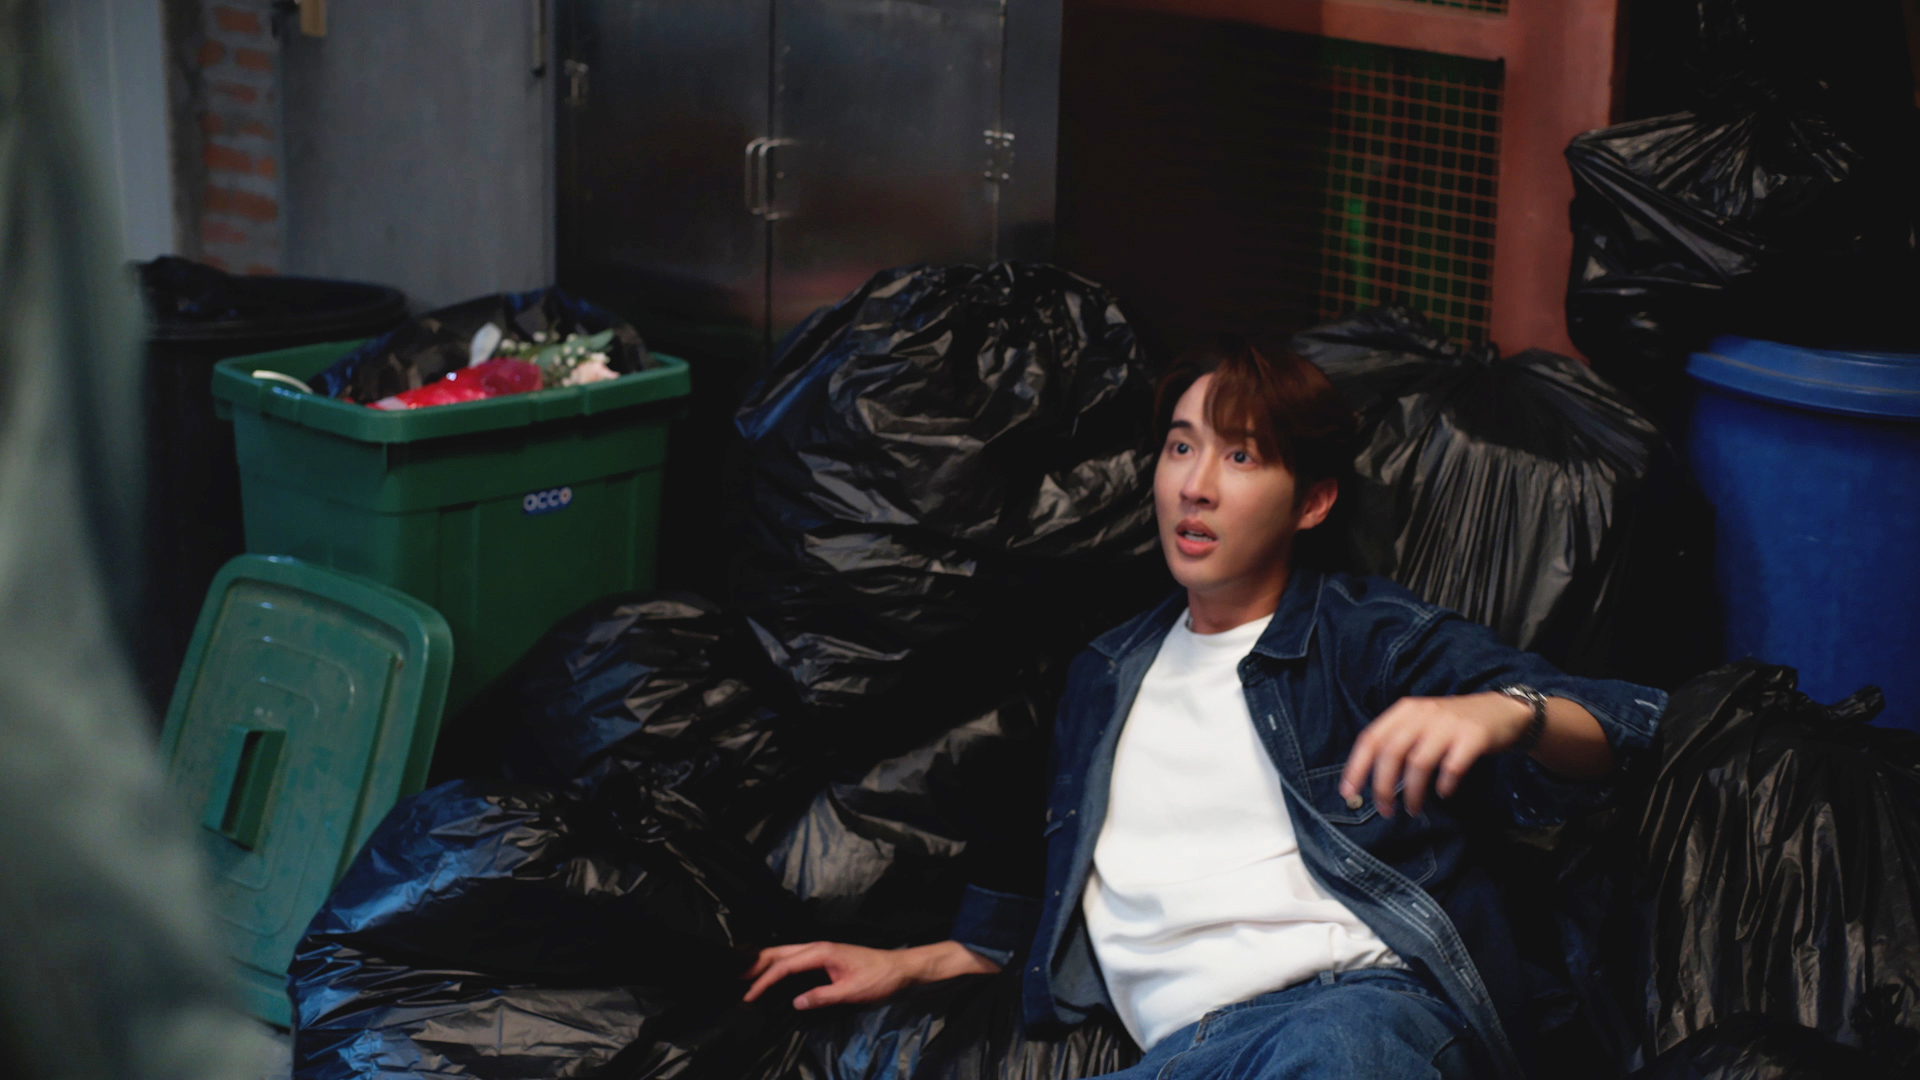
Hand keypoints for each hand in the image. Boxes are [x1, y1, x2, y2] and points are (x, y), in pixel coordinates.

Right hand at [740, 940, 998, 1009]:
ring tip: (744, 971)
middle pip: (780, 952)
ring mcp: (821, 950)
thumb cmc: (879, 979)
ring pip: (786, 952)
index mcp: (822, 952)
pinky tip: (772, 971)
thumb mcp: (852, 992)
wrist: (900, 969)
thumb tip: (795, 1002)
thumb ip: (822, 996)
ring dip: (764, 961)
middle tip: (734, 977)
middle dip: (756, 963)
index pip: (785, 965)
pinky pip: (795, 957)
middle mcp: (818, 947)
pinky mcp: (825, 957)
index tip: (748, 995)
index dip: (764, 980)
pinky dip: (778, 962)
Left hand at [1338, 693, 1533, 817]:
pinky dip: (1444, 785)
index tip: (1348, 793)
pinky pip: (1452, 767)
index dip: (1357, 767)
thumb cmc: (1453, 725)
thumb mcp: (1421, 724)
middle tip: (1385, 810)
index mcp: (1405, 711)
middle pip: (1392, 753)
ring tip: (1412, 809)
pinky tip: (1444, 793)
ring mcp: (1449, 724)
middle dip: (1383, 787)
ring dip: (1412, 792)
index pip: (1371, 738)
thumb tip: (1372, 780)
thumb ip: (1398, 743)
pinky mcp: (1473, 736)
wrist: (1501, 712)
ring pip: (1419, 763)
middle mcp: (1423, 714)